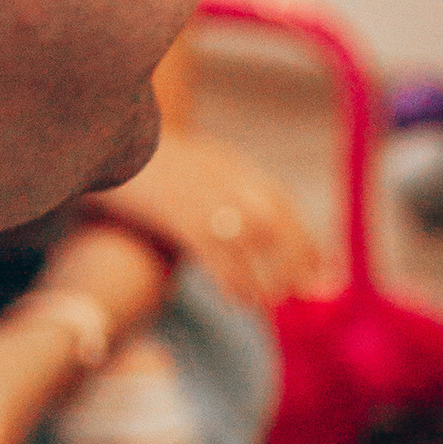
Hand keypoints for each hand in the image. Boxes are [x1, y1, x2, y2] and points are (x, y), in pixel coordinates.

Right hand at [87, 132, 325, 311]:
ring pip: (256, 244)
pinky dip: (235, 282)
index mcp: (242, 171)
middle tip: (301, 296)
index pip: (287, 212)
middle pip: (280, 228)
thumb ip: (237, 199)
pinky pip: (221, 256)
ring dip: (268, 279)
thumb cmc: (163, 168)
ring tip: (268, 302)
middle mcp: (233, 182)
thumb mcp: (209, 171)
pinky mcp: (184, 216)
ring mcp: (210, 198)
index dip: (309, 247)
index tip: (325, 277)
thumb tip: (264, 235)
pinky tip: (238, 299)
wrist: (118, 141)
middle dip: (296, 266)